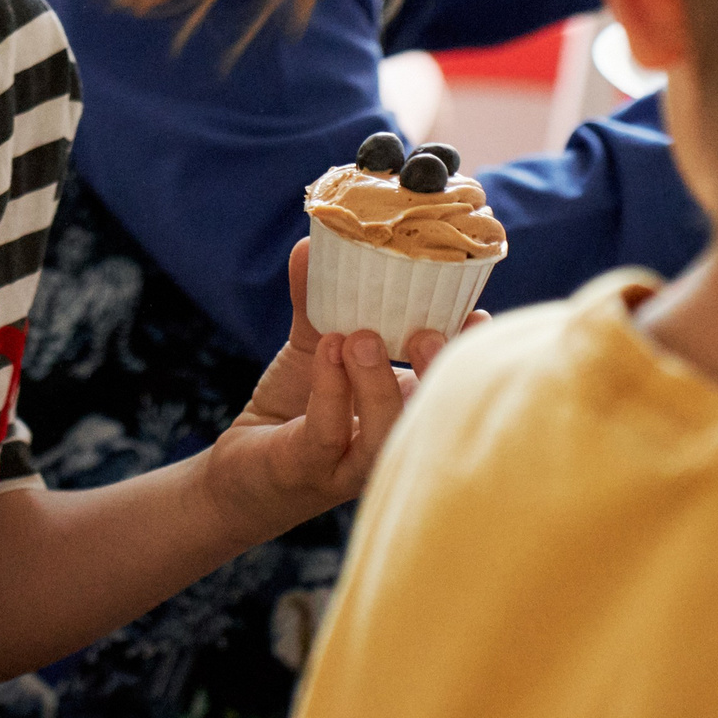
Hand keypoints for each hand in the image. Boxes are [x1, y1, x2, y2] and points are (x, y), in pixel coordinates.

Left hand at [199, 238, 485, 542]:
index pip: (448, 384)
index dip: (467, 353)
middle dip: (437, 372)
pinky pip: (328, 434)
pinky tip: (327, 354)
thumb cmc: (293, 410)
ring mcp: (351, 464)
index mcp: (404, 408)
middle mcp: (389, 441)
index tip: (476, 315)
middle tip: (426, 331)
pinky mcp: (309, 472)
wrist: (241, 470)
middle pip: (430, 416)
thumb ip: (315, 301)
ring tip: (361, 337)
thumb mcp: (311, 349)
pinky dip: (330, 391)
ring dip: (378, 383)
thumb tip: (308, 245)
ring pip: (383, 435)